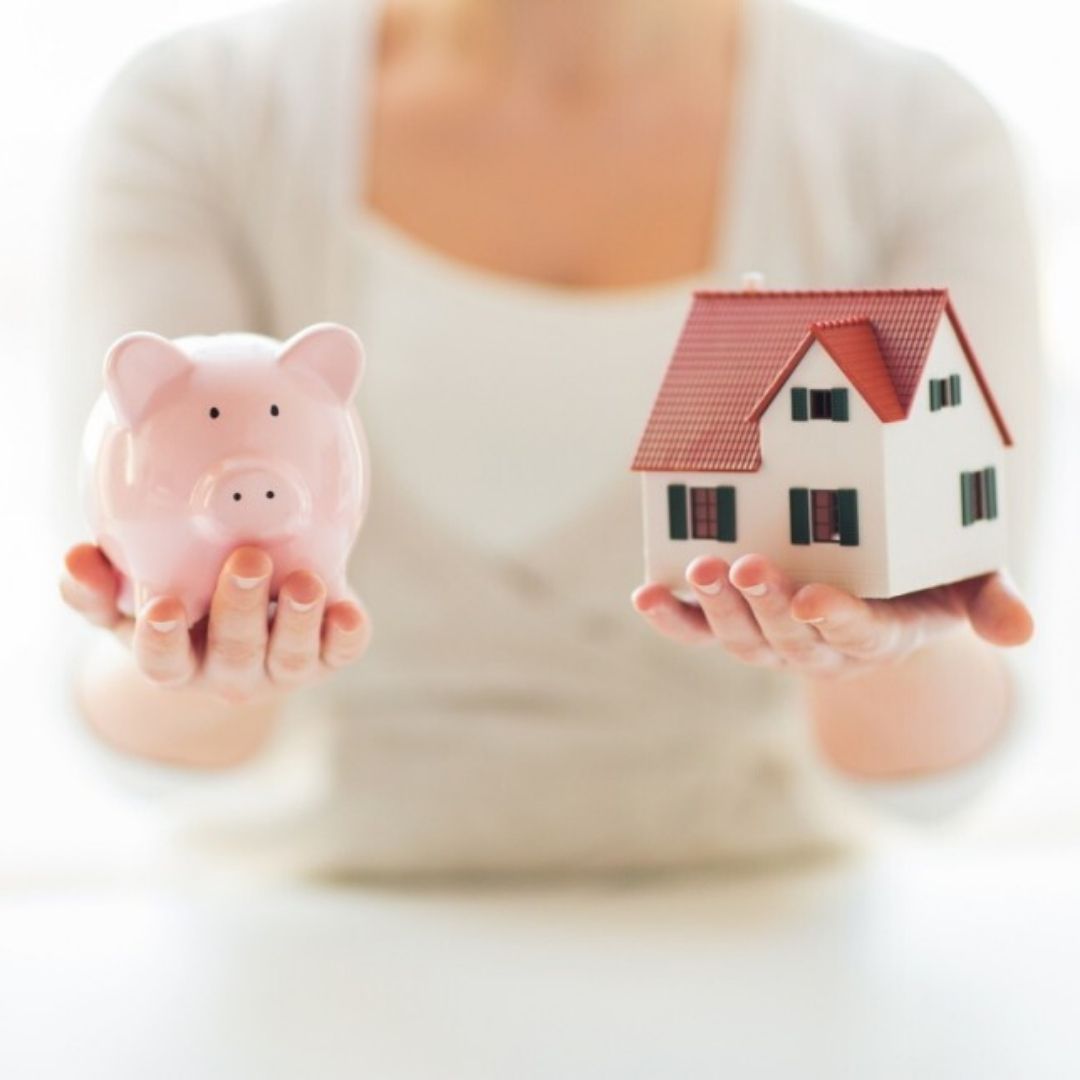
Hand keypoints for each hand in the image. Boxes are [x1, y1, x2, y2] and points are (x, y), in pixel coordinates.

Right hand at [60, 544, 369, 702]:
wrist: (243, 617)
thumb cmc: (177, 600)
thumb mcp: (128, 598)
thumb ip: (96, 584)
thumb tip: (76, 558)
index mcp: (177, 662)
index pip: (163, 662)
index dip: (163, 640)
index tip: (164, 607)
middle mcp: (230, 674)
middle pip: (235, 654)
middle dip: (242, 609)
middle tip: (249, 560)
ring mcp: (281, 668)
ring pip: (291, 657)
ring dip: (299, 620)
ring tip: (305, 580)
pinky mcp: (327, 655)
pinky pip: (341, 651)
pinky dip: (347, 634)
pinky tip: (349, 611)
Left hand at [631, 553, 1032, 678]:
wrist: (876, 599)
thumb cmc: (925, 581)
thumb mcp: (966, 583)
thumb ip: (990, 601)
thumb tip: (1020, 630)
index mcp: (878, 635)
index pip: (857, 634)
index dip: (836, 619)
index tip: (816, 599)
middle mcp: (820, 648)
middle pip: (789, 637)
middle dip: (765, 605)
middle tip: (746, 567)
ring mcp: (773, 644)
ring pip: (742, 640)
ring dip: (717, 609)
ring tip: (701, 570)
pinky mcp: (737, 630)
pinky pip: (700, 634)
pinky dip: (671, 618)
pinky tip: (645, 595)